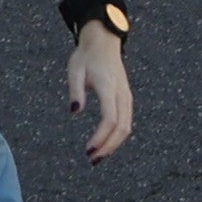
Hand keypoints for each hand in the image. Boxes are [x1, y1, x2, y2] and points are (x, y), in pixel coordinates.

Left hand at [67, 24, 133, 160]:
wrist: (103, 42)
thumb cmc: (86, 56)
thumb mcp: (74, 69)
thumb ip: (75, 90)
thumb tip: (74, 112)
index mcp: (108, 86)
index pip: (110, 119)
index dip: (101, 138)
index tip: (88, 149)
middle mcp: (121, 93)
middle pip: (122, 128)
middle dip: (108, 147)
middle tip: (92, 160)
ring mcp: (126, 96)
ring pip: (127, 127)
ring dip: (113, 144)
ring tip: (97, 155)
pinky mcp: (126, 98)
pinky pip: (125, 121)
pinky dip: (117, 136)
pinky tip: (104, 143)